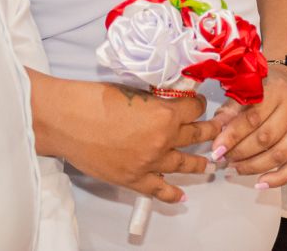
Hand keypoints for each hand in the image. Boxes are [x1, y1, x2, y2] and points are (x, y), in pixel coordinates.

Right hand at [30, 73, 219, 203]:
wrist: (68, 120)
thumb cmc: (95, 99)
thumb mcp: (134, 92)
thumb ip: (154, 101)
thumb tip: (165, 104)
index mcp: (165, 113)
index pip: (194, 108)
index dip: (198, 104)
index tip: (199, 105)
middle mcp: (164, 140)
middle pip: (196, 135)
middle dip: (208, 131)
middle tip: (217, 130)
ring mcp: (150, 162)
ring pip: (184, 163)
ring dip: (199, 163)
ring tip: (209, 165)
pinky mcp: (134, 179)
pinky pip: (159, 189)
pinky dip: (172, 193)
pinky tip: (181, 195)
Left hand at [211, 64, 286, 188]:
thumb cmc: (265, 89)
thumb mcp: (245, 92)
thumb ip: (229, 112)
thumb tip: (214, 131)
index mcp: (276, 89)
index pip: (252, 118)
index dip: (232, 137)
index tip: (216, 150)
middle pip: (266, 138)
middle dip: (241, 153)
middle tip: (225, 161)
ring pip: (280, 154)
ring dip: (255, 167)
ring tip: (237, 169)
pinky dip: (279, 179)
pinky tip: (261, 183)